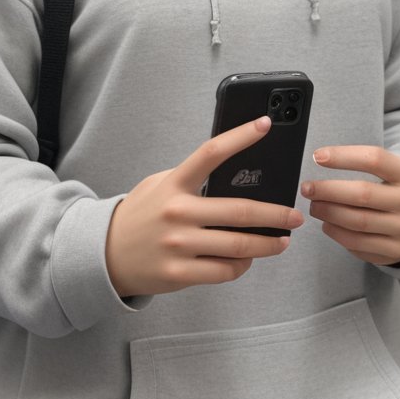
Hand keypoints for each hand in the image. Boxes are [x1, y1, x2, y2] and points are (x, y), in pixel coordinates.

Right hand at [105, 116, 304, 296]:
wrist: (104, 253)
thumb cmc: (141, 215)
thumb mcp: (159, 186)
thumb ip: (191, 180)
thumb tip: (237, 179)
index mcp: (174, 184)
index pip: (211, 153)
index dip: (241, 136)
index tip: (265, 125)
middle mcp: (178, 212)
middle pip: (240, 210)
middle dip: (276, 214)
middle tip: (295, 216)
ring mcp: (178, 245)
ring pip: (238, 245)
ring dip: (267, 244)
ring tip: (281, 241)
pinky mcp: (179, 273)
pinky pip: (224, 270)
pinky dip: (242, 266)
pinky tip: (248, 260)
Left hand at [300, 145, 399, 266]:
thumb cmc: (397, 191)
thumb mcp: (393, 170)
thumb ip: (363, 164)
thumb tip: (321, 159)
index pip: (374, 159)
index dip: (343, 157)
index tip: (318, 156)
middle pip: (362, 194)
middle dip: (328, 190)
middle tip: (307, 188)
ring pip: (357, 222)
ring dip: (328, 213)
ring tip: (315, 206)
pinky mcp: (395, 251)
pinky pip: (358, 244)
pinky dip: (337, 234)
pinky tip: (328, 225)